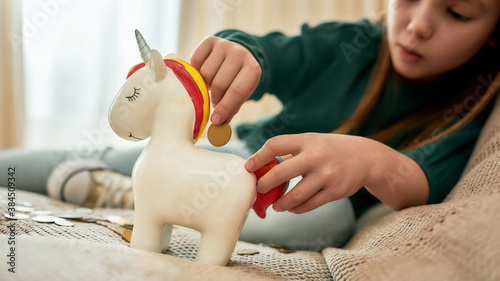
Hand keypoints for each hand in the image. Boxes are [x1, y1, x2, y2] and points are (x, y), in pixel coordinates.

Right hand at [190, 36, 260, 124]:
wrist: (239, 53)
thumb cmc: (239, 79)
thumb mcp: (242, 93)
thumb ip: (232, 108)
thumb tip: (219, 124)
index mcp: (252, 69)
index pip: (236, 91)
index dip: (224, 107)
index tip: (215, 120)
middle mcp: (239, 53)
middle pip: (219, 83)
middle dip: (214, 97)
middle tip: (215, 101)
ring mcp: (224, 44)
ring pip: (205, 73)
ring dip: (205, 84)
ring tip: (211, 85)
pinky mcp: (210, 40)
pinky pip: (195, 60)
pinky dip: (196, 71)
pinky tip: (204, 73)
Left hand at [244, 133, 379, 213]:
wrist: (366, 158)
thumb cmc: (331, 150)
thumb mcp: (312, 143)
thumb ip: (290, 153)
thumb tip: (261, 169)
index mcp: (307, 140)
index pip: (276, 145)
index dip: (259, 156)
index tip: (249, 167)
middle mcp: (316, 156)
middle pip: (281, 172)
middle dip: (265, 184)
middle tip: (259, 190)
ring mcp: (327, 175)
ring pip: (295, 195)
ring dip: (280, 203)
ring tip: (275, 205)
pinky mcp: (335, 191)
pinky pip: (309, 205)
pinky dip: (296, 208)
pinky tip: (291, 208)